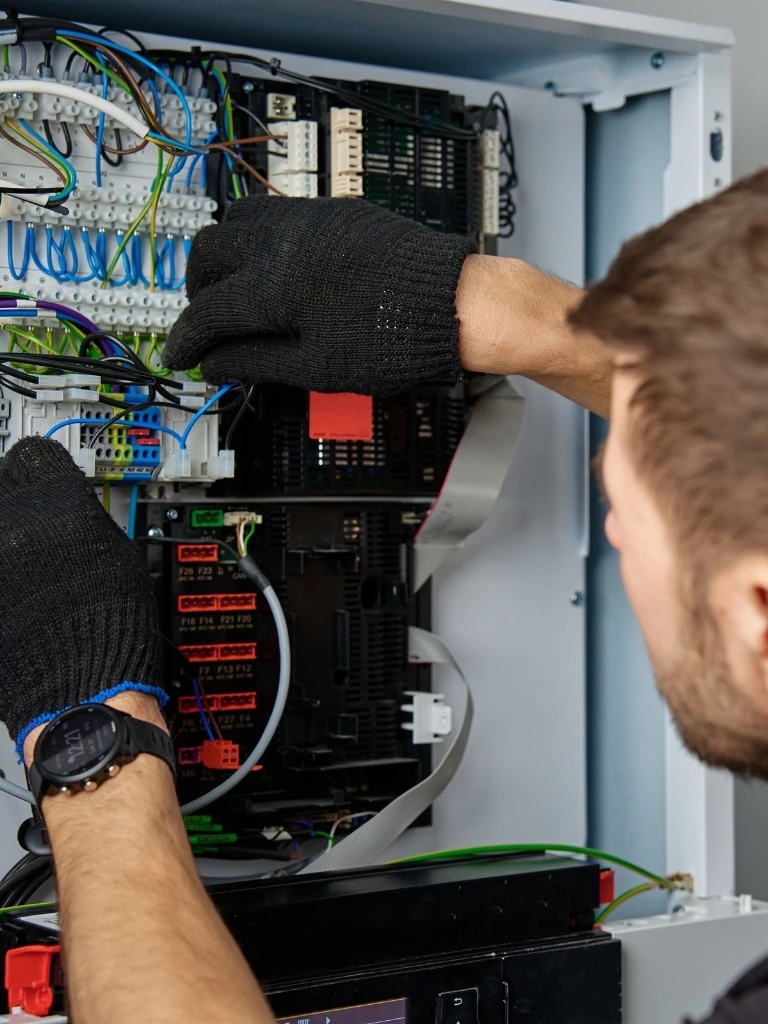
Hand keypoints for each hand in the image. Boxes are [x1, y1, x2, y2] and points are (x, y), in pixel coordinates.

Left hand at [0, 437, 165, 756]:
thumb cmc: (109, 628)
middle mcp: (4, 527)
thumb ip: (79, 515)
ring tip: (28, 573)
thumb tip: (65, 504)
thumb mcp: (116, 550)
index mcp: (48, 505)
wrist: (81, 691)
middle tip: (36, 530)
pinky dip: (3, 581)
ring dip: (7, 544)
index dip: (41, 470)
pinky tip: (17, 600)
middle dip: (16, 506)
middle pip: (1, 490)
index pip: (31, 457)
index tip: (42, 477)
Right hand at [162, 196, 474, 395]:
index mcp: (276, 284)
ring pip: (236, 220)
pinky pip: (274, 212)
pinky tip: (271, 267)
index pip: (209, 311)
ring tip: (233, 290)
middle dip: (197, 291)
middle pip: (208, 253)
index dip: (188, 340)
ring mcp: (308, 218)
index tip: (181, 356)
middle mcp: (284, 240)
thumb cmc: (395, 339)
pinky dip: (256, 239)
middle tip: (206, 325)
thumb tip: (216, 365)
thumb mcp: (316, 367)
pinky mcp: (333, 211)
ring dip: (223, 256)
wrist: (453, 304)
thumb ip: (256, 362)